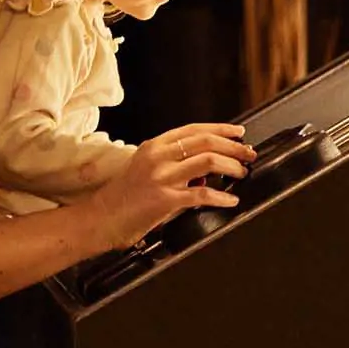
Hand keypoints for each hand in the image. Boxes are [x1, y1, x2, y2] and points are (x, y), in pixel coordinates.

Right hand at [92, 123, 253, 246]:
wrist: (100, 219)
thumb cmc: (122, 197)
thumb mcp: (145, 169)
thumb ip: (172, 164)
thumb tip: (204, 170)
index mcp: (154, 146)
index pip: (194, 129)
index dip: (221, 129)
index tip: (238, 132)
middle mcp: (158, 157)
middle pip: (206, 142)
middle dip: (233, 147)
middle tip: (248, 154)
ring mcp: (162, 177)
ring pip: (208, 162)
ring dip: (232, 167)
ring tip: (241, 173)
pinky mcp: (165, 200)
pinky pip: (202, 195)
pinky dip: (222, 198)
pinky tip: (231, 200)